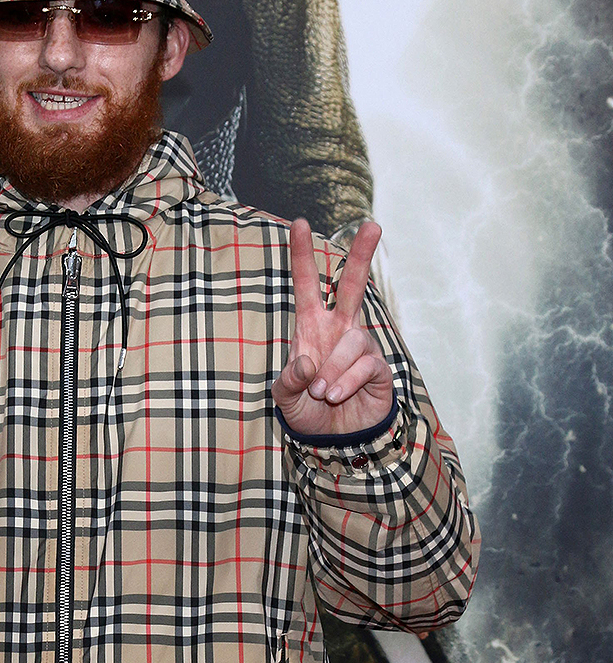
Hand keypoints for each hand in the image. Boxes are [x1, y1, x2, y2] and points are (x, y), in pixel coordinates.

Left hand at [271, 218, 393, 435]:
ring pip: (352, 341)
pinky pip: (365, 366)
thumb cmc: (307, 409)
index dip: (302, 256)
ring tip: (321, 393)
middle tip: (373, 225)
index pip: (306, 285)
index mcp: (311, 326)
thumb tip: (308, 362)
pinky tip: (336, 396)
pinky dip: (346, 382)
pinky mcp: (378, 368)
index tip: (298, 223)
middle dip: (361, 255)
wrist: (333, 440)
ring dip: (333, 370)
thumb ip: (288, 380)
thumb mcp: (284, 396)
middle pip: (352, 285)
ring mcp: (360, 346)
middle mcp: (339, 329)